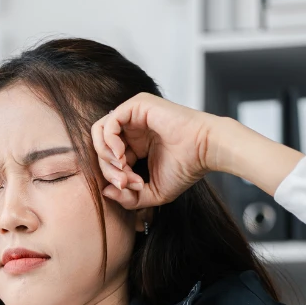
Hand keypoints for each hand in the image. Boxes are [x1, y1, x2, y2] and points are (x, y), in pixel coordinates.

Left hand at [90, 92, 222, 208]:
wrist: (205, 151)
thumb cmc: (185, 169)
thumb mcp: (151, 193)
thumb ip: (127, 198)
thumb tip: (104, 193)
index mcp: (134, 146)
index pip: (108, 160)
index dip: (113, 178)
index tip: (131, 187)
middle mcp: (132, 130)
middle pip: (101, 148)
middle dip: (108, 170)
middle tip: (124, 182)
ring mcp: (134, 116)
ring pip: (100, 134)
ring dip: (105, 156)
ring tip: (121, 167)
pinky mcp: (137, 105)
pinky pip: (109, 122)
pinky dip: (109, 141)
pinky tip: (122, 155)